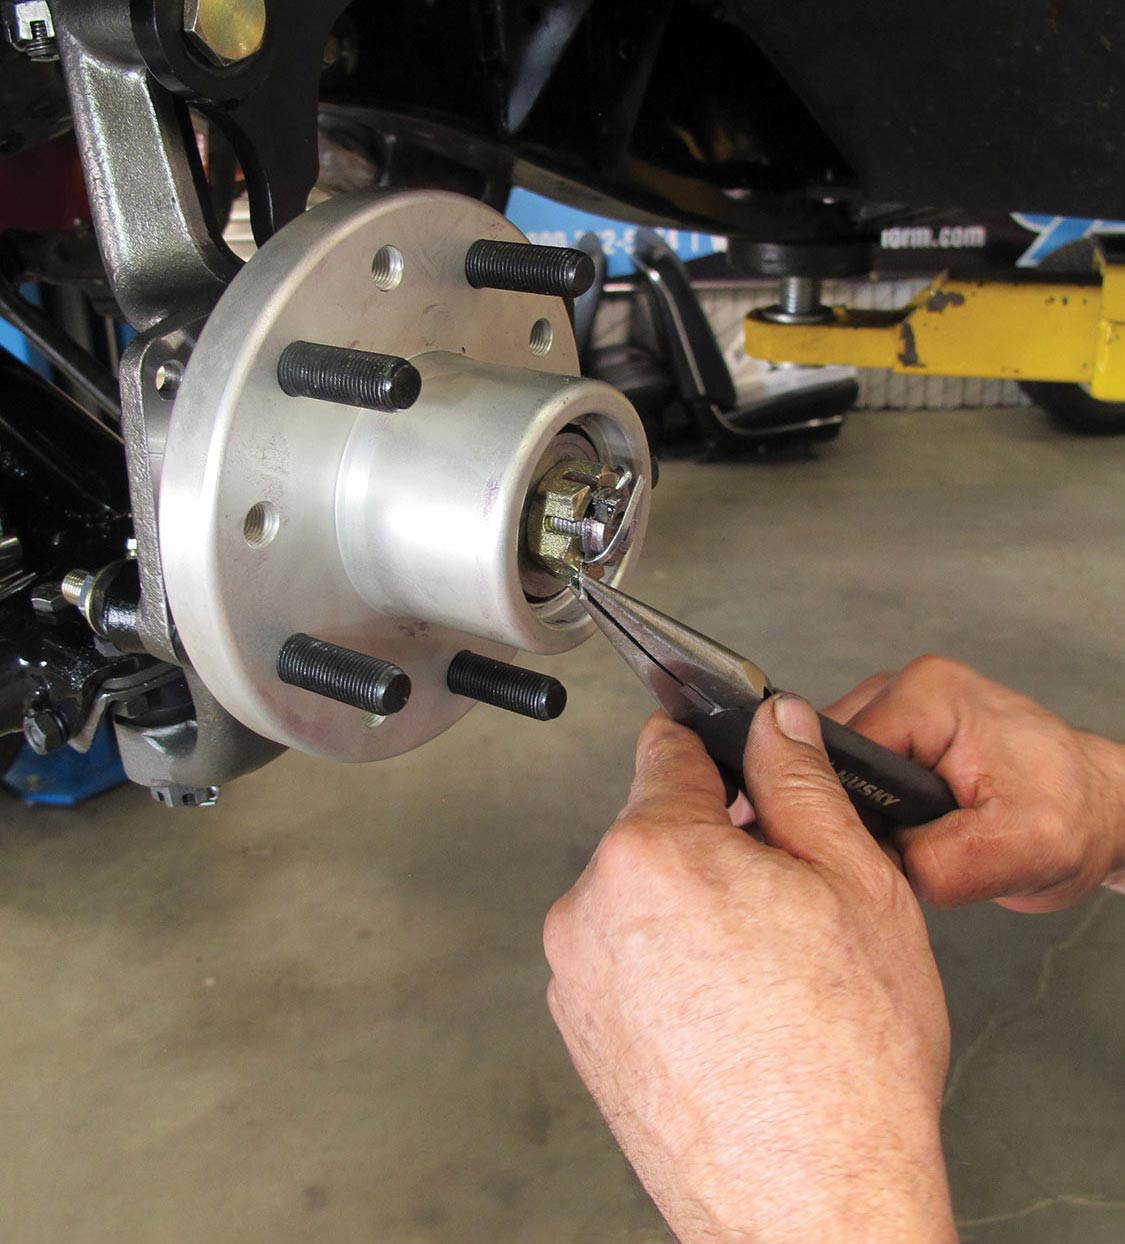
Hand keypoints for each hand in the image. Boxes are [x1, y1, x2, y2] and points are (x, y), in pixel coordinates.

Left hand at [545, 696, 955, 1243]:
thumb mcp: (854, 884)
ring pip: (642, 899)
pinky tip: (728, 1014)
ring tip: (762, 975)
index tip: (738, 767)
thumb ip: (802, 783)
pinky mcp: (581, 1032)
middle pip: (655, 828)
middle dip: (714, 844)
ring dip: (690, 910)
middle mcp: (592, 907)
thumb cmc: (844, 1065)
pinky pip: (626, 962)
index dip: (718, 751)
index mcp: (653, 851)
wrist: (812, 1205)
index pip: (666, 747)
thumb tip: (777, 728)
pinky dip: (667, 970)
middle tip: (783, 901)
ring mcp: (578, 976)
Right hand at [825, 657, 1124, 911]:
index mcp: (926, 696)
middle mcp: (901, 694)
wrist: (1098, 811)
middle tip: (905, 850)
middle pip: (825, 765)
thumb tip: (872, 867)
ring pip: (832, 778)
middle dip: (853, 818)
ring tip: (912, 841)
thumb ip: (938, 861)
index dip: (847, 815)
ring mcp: (894, 715)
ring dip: (859, 818)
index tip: (879, 849)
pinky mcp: (893, 742)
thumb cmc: (1074, 813)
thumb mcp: (1021, 848)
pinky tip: (903, 832)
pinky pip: (849, 783)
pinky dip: (868, 815)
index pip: (836, 758)